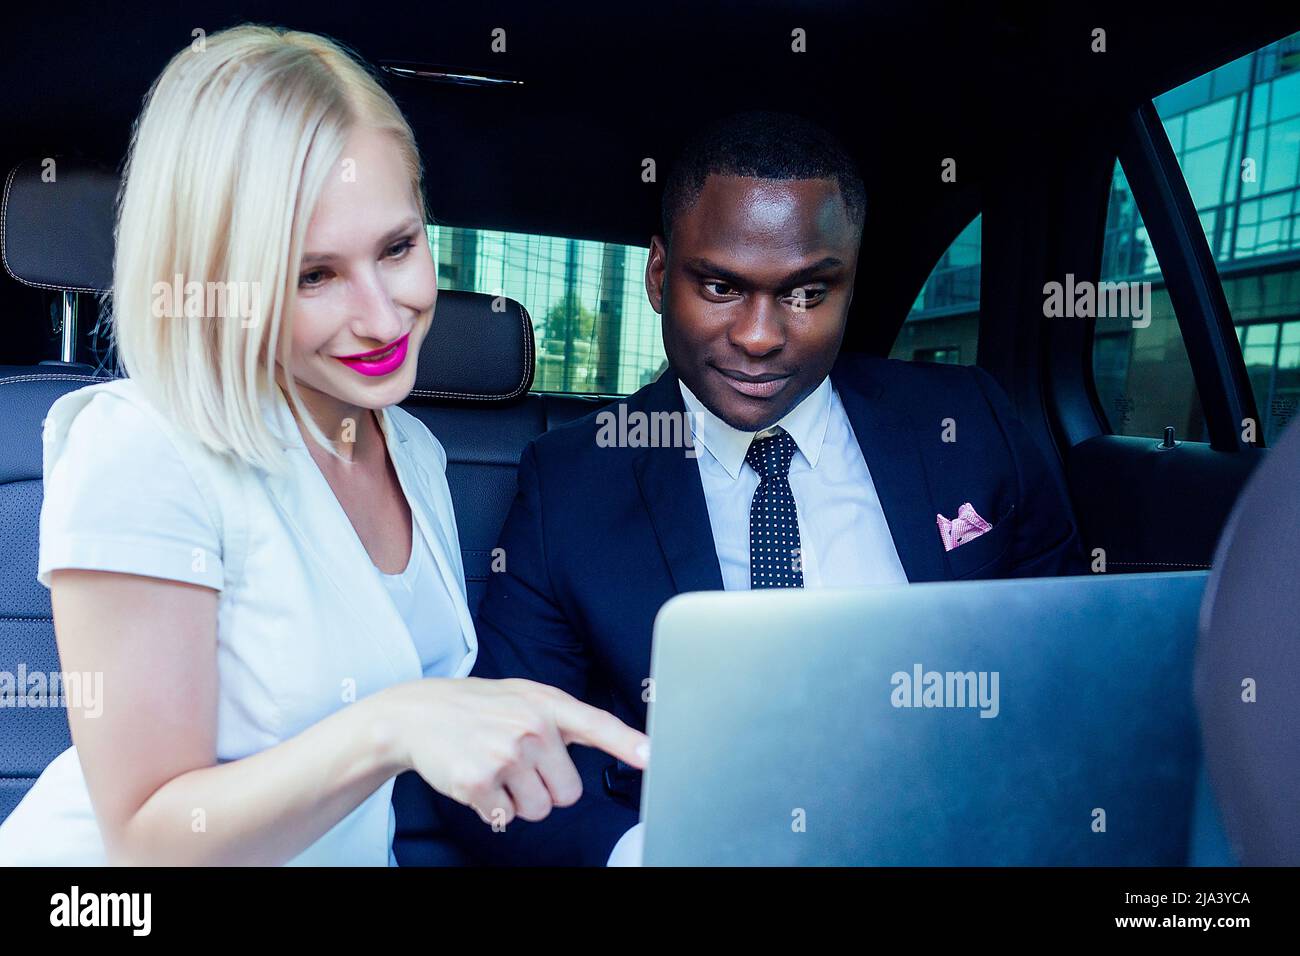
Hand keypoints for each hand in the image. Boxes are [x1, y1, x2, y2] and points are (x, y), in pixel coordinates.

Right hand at [386, 677, 647, 827]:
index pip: (597, 725)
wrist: (419, 714)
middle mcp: (530, 727)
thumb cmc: (480, 707)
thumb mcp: (527, 697)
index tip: (652, 756)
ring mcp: (505, 754)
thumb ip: (569, 719)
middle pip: (569, 793)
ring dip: (519, 800)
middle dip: (546, 788)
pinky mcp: (479, 780)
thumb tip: (623, 742)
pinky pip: (506, 818)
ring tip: (497, 770)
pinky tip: (477, 779)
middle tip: (519, 765)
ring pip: (539, 810)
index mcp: (547, 705)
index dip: (627, 743)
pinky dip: (492, 808)